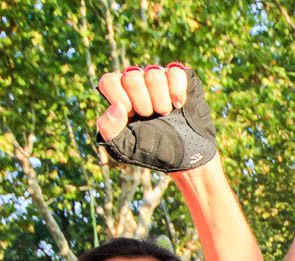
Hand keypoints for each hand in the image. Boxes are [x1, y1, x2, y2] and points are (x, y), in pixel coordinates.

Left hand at [96, 63, 216, 172]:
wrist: (185, 154)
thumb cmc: (152, 148)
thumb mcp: (125, 147)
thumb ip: (109, 129)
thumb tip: (117, 107)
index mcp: (119, 94)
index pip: (109, 81)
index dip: (121, 99)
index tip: (132, 116)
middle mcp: (136, 81)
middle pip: (132, 77)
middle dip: (143, 103)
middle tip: (150, 116)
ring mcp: (158, 77)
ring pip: (154, 74)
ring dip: (161, 101)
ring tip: (165, 113)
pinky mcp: (180, 77)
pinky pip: (175, 72)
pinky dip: (177, 91)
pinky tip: (179, 105)